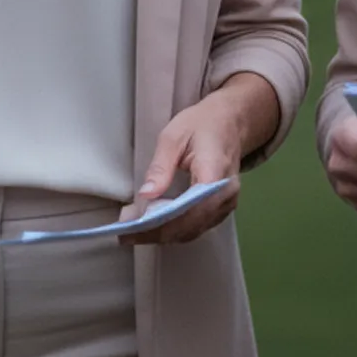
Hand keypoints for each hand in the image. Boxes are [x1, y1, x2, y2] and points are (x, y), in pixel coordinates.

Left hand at [119, 93, 246, 245]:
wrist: (230, 122)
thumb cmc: (201, 124)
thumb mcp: (173, 136)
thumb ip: (160, 167)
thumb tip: (145, 195)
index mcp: (214, 174)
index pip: (189, 210)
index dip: (162, 224)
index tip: (134, 228)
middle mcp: (225, 195)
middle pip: (190, 225)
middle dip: (157, 233)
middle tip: (126, 234)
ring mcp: (227, 203)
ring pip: (194, 229)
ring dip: (164, 234)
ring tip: (135, 231)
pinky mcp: (222, 207)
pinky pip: (198, 225)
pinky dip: (176, 228)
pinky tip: (155, 225)